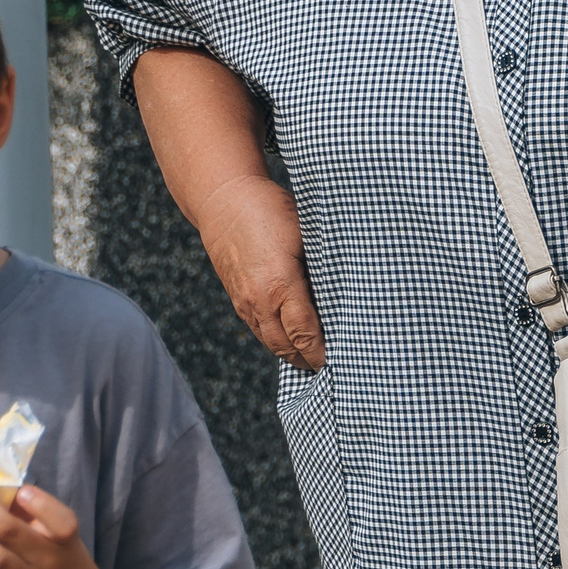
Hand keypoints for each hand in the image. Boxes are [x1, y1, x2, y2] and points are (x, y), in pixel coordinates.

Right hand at [194, 173, 325, 370]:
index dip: (322, 352)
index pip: (305, 334)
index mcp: (280, 285)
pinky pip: (258, 330)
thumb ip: (320, 267)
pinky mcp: (236, 298)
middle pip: (286, 347)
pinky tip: (291, 340)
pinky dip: (276, 340)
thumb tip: (344, 294)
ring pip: (270, 342)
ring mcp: (244, 302)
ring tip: (314, 359)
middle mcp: (258, 300)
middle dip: (308, 360)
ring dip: (291, 354)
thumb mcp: (305, 234)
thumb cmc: (270, 210)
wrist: (223, 201)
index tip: (342, 360)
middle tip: (333, 366)